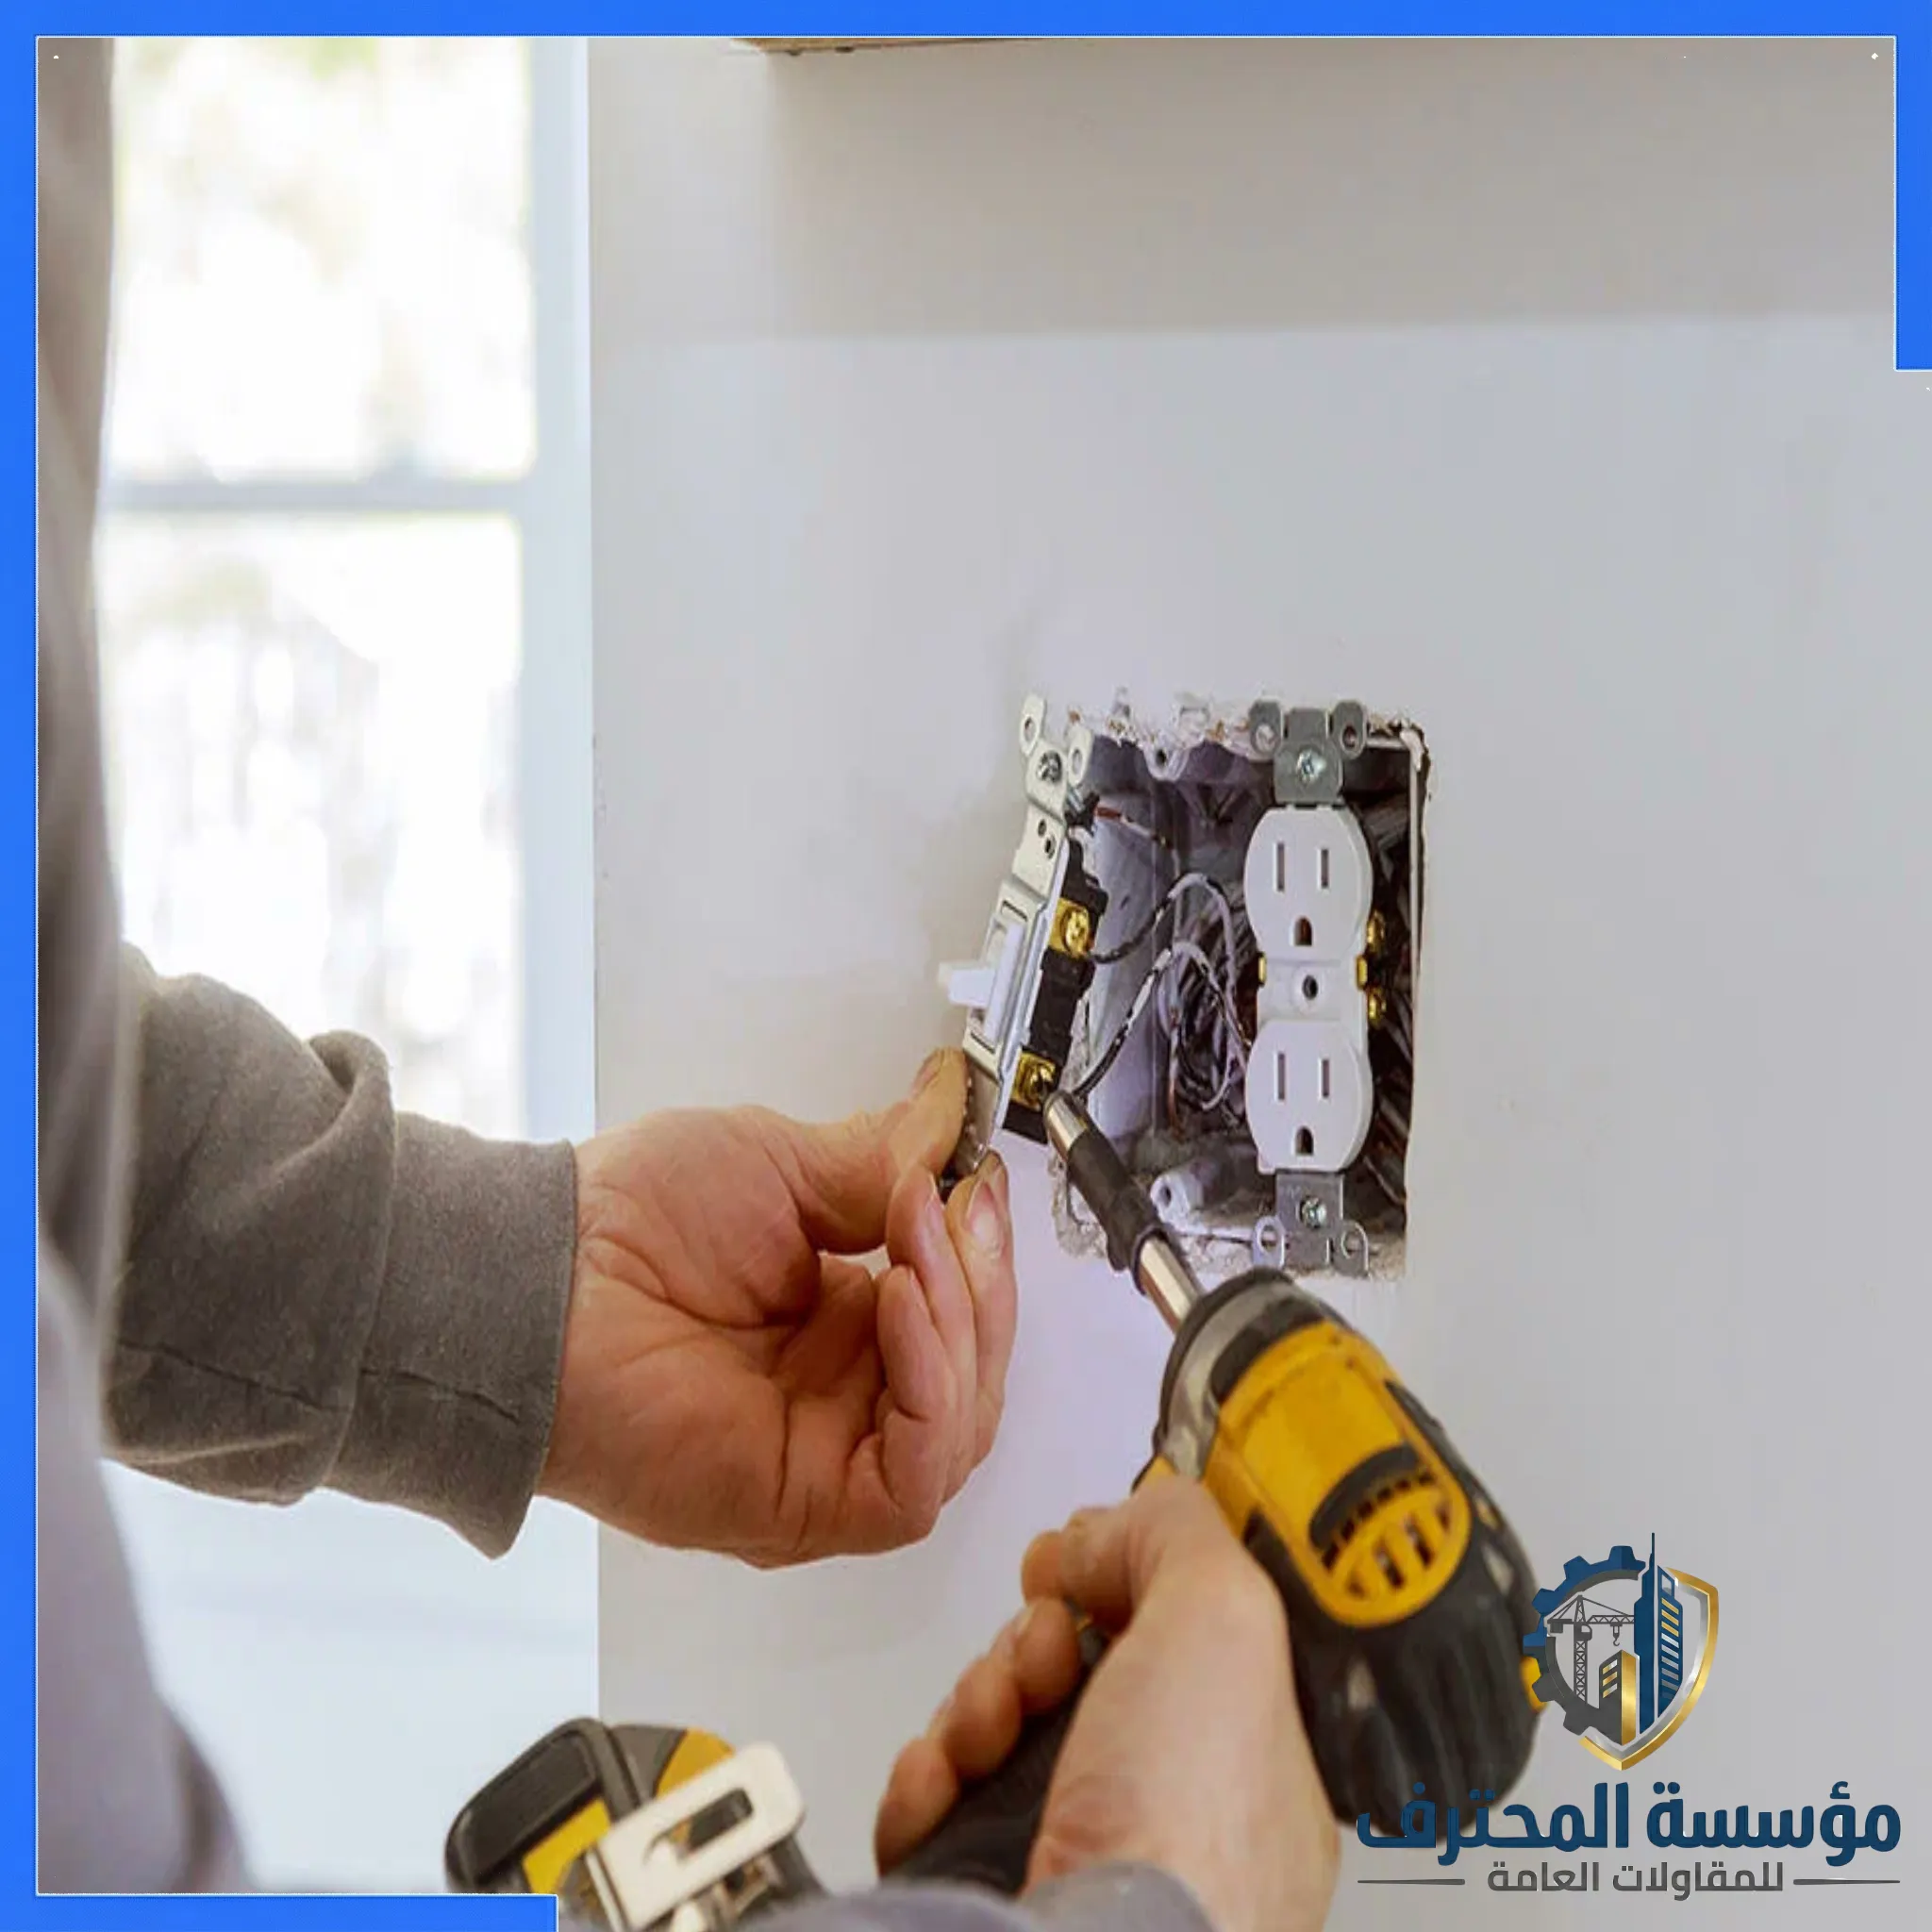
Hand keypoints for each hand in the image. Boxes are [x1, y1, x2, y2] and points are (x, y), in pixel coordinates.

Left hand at [540, 1049, 1016, 1564]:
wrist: (541, 1277)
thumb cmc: (623, 1224)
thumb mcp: (781, 1165)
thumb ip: (880, 1162)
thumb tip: (952, 1123)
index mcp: (839, 1328)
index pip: (962, 1318)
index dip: (981, 1256)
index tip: (975, 1181)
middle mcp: (840, 1399)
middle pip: (976, 1376)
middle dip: (982, 1284)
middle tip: (956, 1204)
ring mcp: (826, 1457)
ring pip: (960, 1430)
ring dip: (963, 1326)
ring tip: (916, 1245)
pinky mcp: (804, 1506)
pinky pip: (911, 1482)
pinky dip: (931, 1393)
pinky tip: (900, 1303)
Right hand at [875, 1480, 1339, 1931]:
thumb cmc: (1189, 1839)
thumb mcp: (1227, 1618)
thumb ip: (1181, 1535)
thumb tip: (1117, 1524)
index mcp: (1251, 1754)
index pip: (1179, 1628)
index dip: (1123, 1579)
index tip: (1090, 1558)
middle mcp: (1169, 1806)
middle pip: (1076, 1663)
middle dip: (1034, 1637)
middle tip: (1044, 1653)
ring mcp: (1079, 1850)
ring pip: (1003, 1721)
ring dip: (978, 1697)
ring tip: (992, 1730)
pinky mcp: (993, 1886)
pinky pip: (941, 1794)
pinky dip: (930, 1771)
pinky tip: (947, 1781)